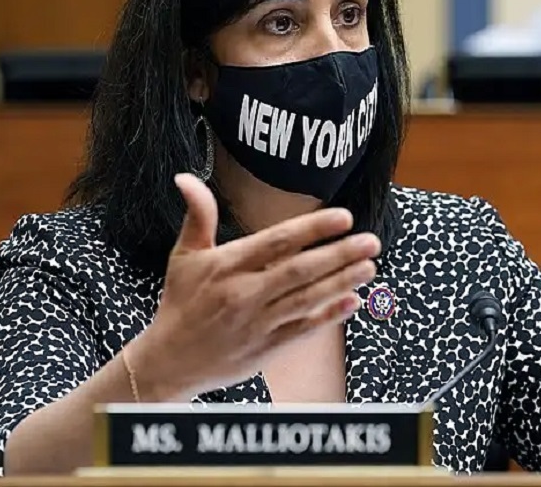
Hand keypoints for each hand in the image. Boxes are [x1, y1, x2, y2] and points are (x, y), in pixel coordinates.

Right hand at [128, 173, 378, 398]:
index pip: (277, 242)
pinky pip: (303, 330)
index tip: (343, 217)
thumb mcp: (184, 256)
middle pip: (300, 270)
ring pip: (307, 299)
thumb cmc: (180, 303)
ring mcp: (258, 323)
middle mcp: (245, 293)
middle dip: (339, 254)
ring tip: (369, 266)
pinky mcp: (266, 349)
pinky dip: (329, 317)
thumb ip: (197, 216)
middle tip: (371, 241)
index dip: (312, 229)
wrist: (169, 362)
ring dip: (342, 283)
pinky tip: (353, 302)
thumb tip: (187, 178)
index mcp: (228, 266)